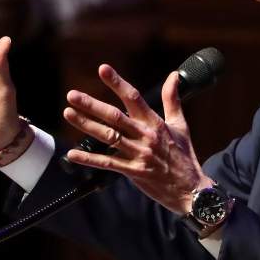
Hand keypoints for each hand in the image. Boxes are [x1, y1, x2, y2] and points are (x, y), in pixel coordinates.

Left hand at [63, 65, 212, 213]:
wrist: (190, 189)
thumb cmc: (183, 156)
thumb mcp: (180, 125)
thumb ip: (172, 99)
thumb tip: (173, 76)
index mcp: (155, 123)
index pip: (134, 98)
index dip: (117, 83)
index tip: (103, 69)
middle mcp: (145, 136)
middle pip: (114, 117)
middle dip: (91, 104)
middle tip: (72, 95)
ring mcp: (139, 154)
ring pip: (108, 137)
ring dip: (86, 125)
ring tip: (69, 114)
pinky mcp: (134, 172)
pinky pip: (107, 163)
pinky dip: (89, 159)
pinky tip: (73, 154)